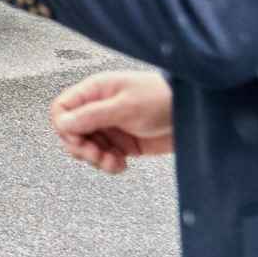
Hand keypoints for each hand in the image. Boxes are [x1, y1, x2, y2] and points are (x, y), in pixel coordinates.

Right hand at [51, 68, 174, 174]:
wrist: (194, 112)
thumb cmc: (162, 98)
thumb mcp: (125, 106)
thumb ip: (92, 115)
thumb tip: (63, 123)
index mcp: (95, 91)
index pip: (62, 109)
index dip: (65, 127)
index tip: (79, 140)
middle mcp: (99, 108)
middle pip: (71, 133)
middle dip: (82, 148)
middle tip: (97, 155)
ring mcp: (111, 126)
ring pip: (87, 148)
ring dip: (96, 160)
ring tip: (113, 162)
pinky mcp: (123, 143)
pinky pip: (105, 157)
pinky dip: (109, 165)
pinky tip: (121, 164)